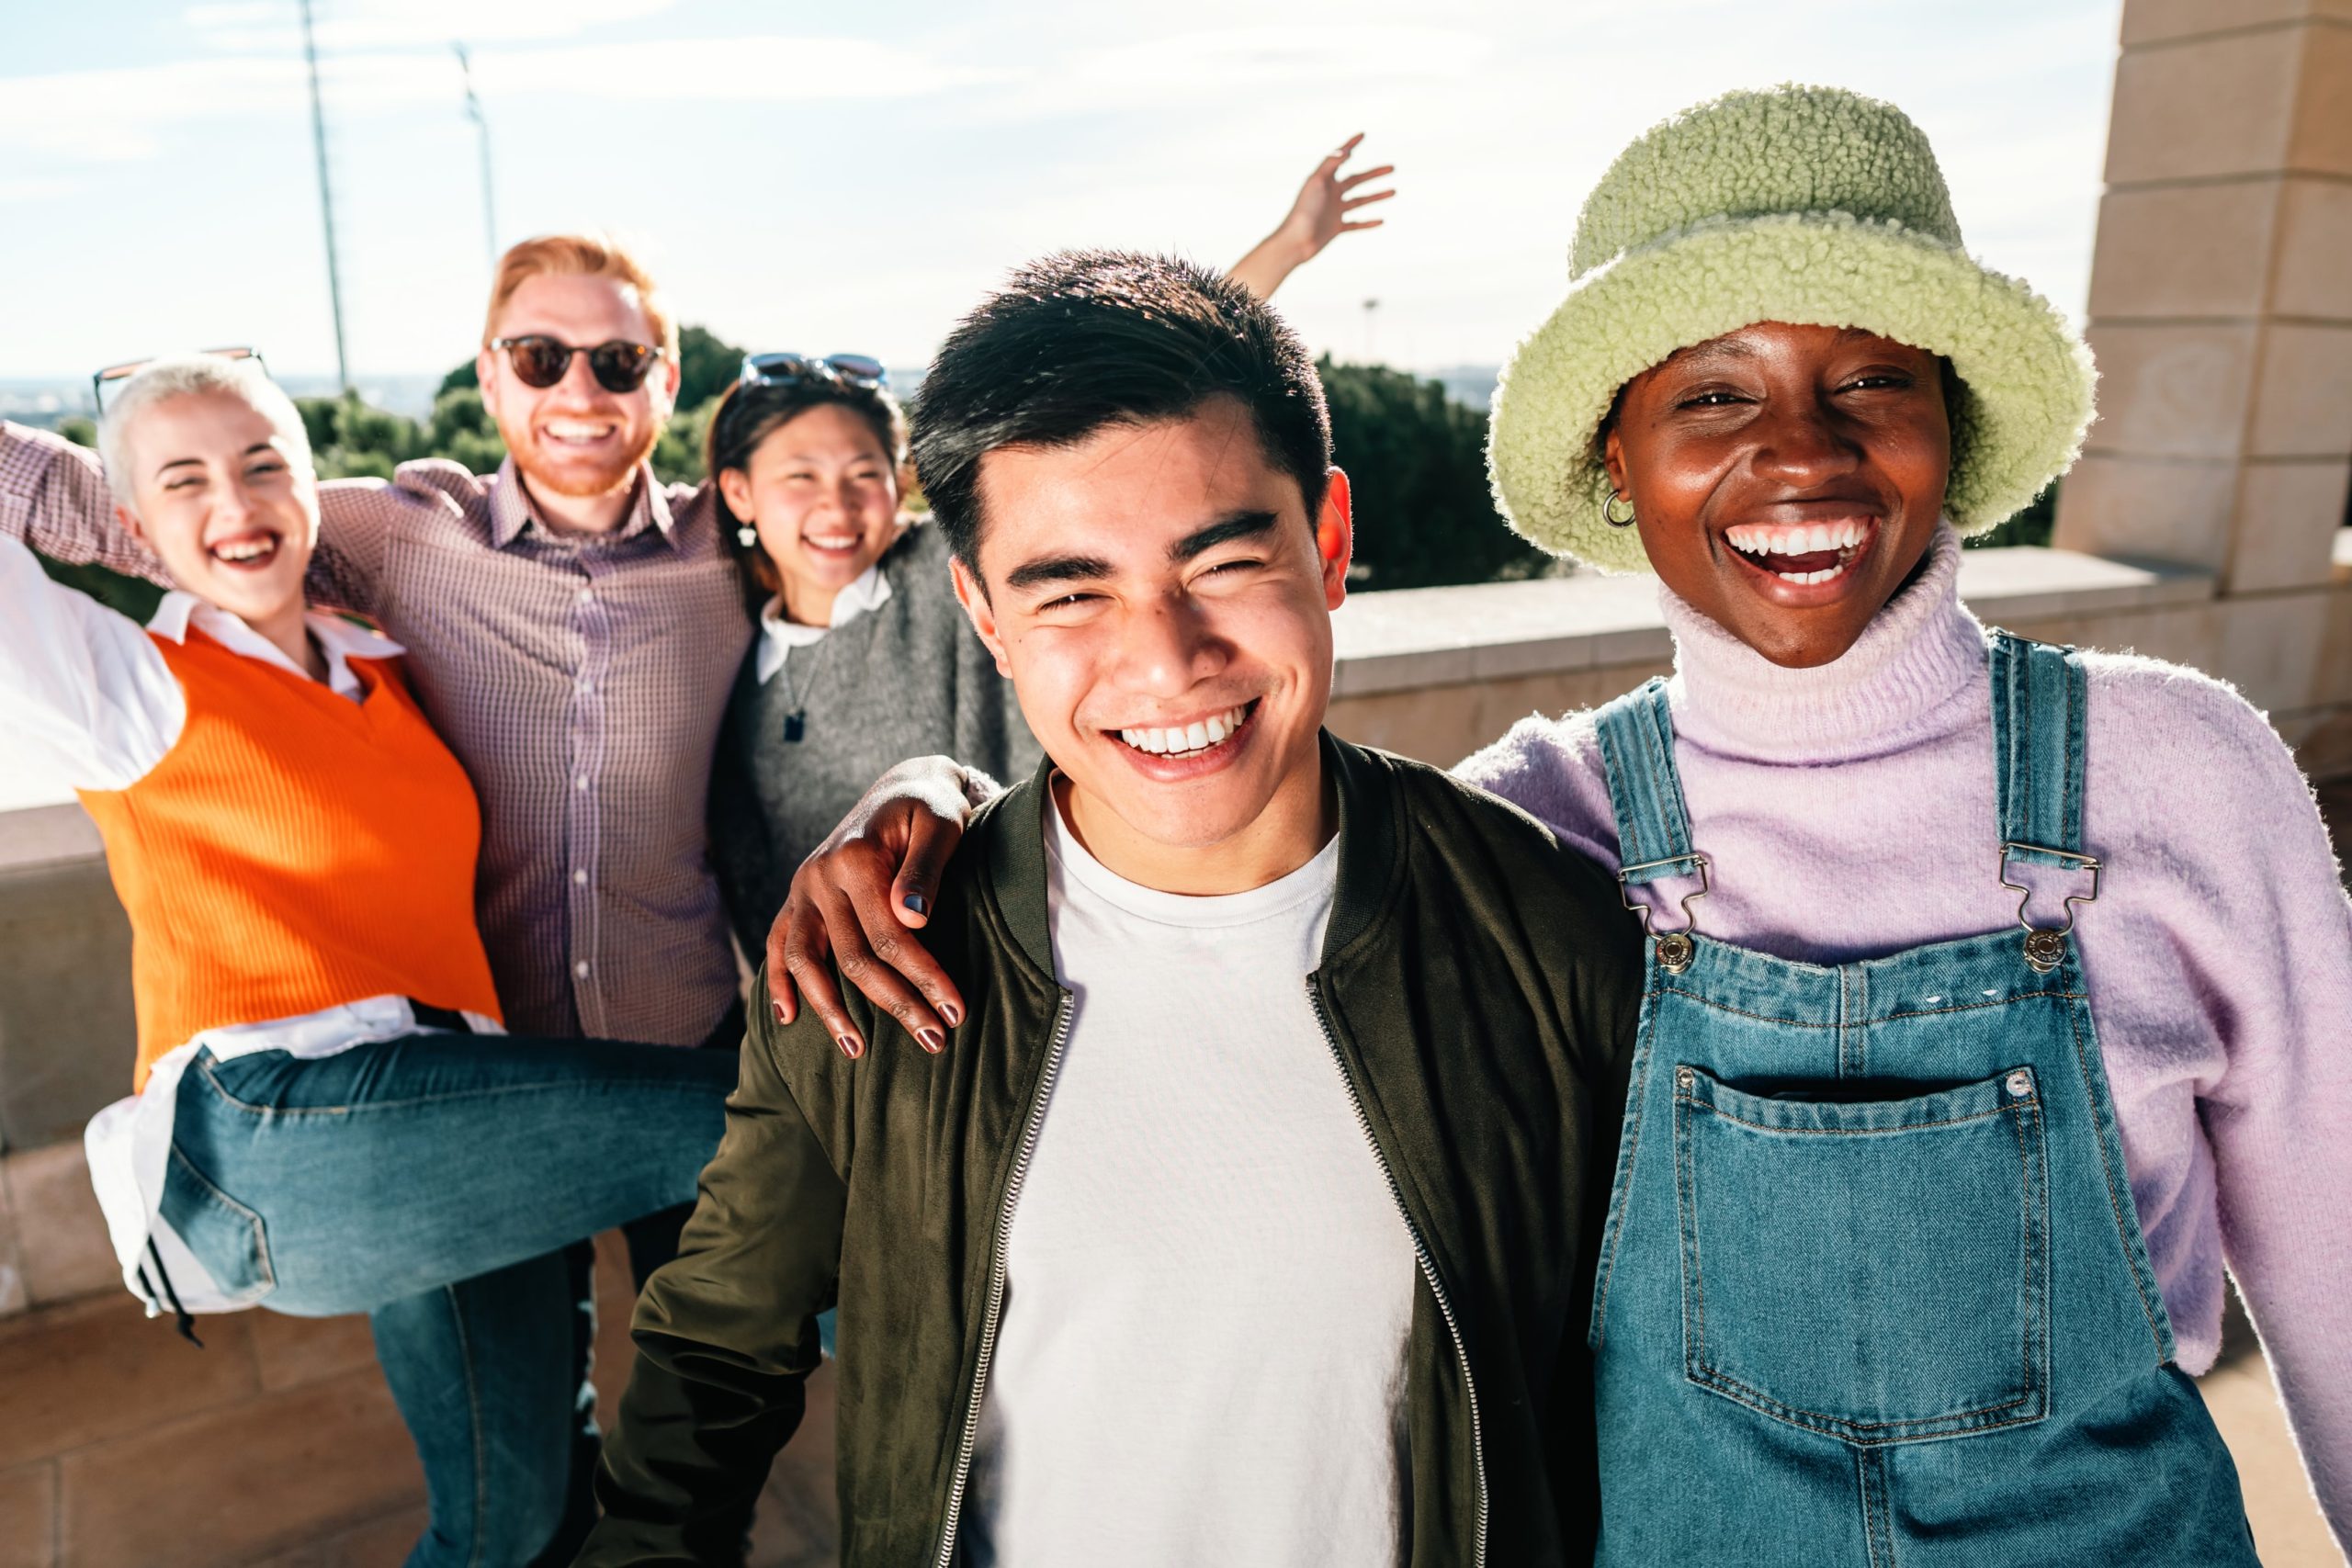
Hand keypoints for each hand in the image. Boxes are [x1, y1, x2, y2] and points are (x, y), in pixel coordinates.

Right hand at [764, 756, 980, 1057]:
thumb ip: (926, 870)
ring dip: (830, 1010)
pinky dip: (778, 982)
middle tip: (934, 1039)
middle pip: (854, 958)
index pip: (891, 937)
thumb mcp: (941, 825)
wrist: (904, 785)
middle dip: (896, 1003)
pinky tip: (788, 1019)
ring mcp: (803, 888)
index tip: (955, 1012)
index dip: (925, 977)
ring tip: (858, 1051)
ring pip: (808, 962)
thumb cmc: (930, 807)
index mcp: (855, 860)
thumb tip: (913, 919)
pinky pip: (779, 944)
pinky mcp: (799, 897)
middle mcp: (820, 877)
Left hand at [1228, 133, 1396, 299]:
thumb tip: (1346, 150)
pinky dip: (1368, 222)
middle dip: (1374, 173)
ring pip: (1360, 200)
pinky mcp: (1336, 227)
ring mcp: (1334, 210)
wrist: (1296, 241)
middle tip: (1392, 168)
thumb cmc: (1303, 210)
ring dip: (1377, 196)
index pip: (1339, 158)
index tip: (1363, 135)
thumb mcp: (1317, 182)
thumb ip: (1330, 164)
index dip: (1350, 145)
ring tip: (1394, 191)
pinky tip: (1381, 220)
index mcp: (1324, 180)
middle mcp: (1330, 193)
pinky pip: (1356, 224)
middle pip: (1356, 179)